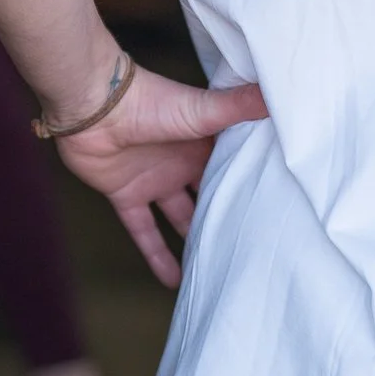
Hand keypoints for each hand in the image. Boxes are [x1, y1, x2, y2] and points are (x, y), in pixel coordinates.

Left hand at [57, 65, 268, 286]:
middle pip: (208, 195)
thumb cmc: (151, 102)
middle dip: (226, 216)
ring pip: (180, 217)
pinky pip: (144, 232)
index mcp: (203, 142)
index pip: (232, 167)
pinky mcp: (126, 196)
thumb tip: (279, 93)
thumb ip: (240, 105)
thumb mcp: (205, 109)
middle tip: (254, 245)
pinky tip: (174, 281)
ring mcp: (154, 181)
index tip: (277, 207)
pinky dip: (157, 256)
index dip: (251, 185)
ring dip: (195, 240)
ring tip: (219, 267)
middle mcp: (181, 163)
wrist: (94, 107)